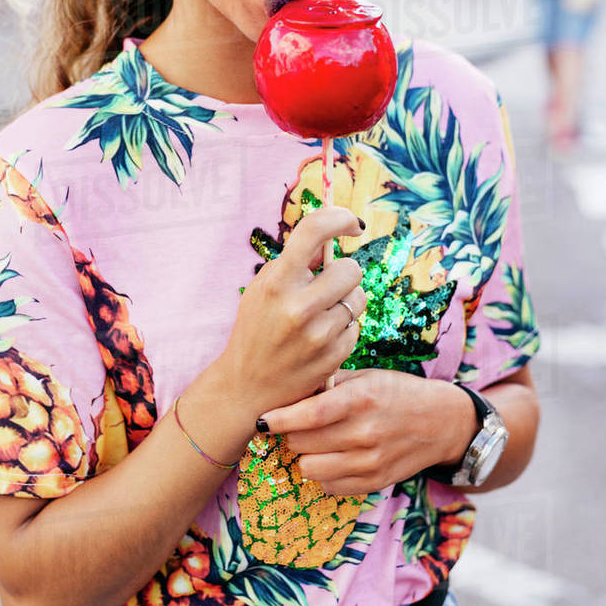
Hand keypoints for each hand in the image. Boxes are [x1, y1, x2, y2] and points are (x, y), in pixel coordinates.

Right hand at [219, 207, 366, 421]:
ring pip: (358, 298)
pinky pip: (356, 326)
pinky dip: (344, 327)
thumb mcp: (262, 290)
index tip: (351, 223)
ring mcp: (318, 335)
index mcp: (276, 283)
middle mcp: (298, 307)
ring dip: (346, 301)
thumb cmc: (256, 329)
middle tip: (329, 284)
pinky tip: (322, 337)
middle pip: (350, 268)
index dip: (338, 218)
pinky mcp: (333, 357)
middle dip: (343, 273)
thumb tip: (330, 237)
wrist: (247, 387)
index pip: (314, 231)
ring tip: (322, 314)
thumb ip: (293, 263)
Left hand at [257, 368, 477, 495]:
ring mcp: (370, 462)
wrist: (442, 422)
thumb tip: (291, 388)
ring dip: (306, 456)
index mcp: (361, 399)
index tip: (261, 420)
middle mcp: (365, 433)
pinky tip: (334, 458)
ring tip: (315, 444)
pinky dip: (324, 474)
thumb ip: (330, 383)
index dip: (280, 419)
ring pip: (310, 469)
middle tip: (297, 426)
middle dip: (292, 434)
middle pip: (302, 443)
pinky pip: (329, 487)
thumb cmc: (398, 393)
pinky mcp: (375, 482)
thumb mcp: (367, 377)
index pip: (310, 414)